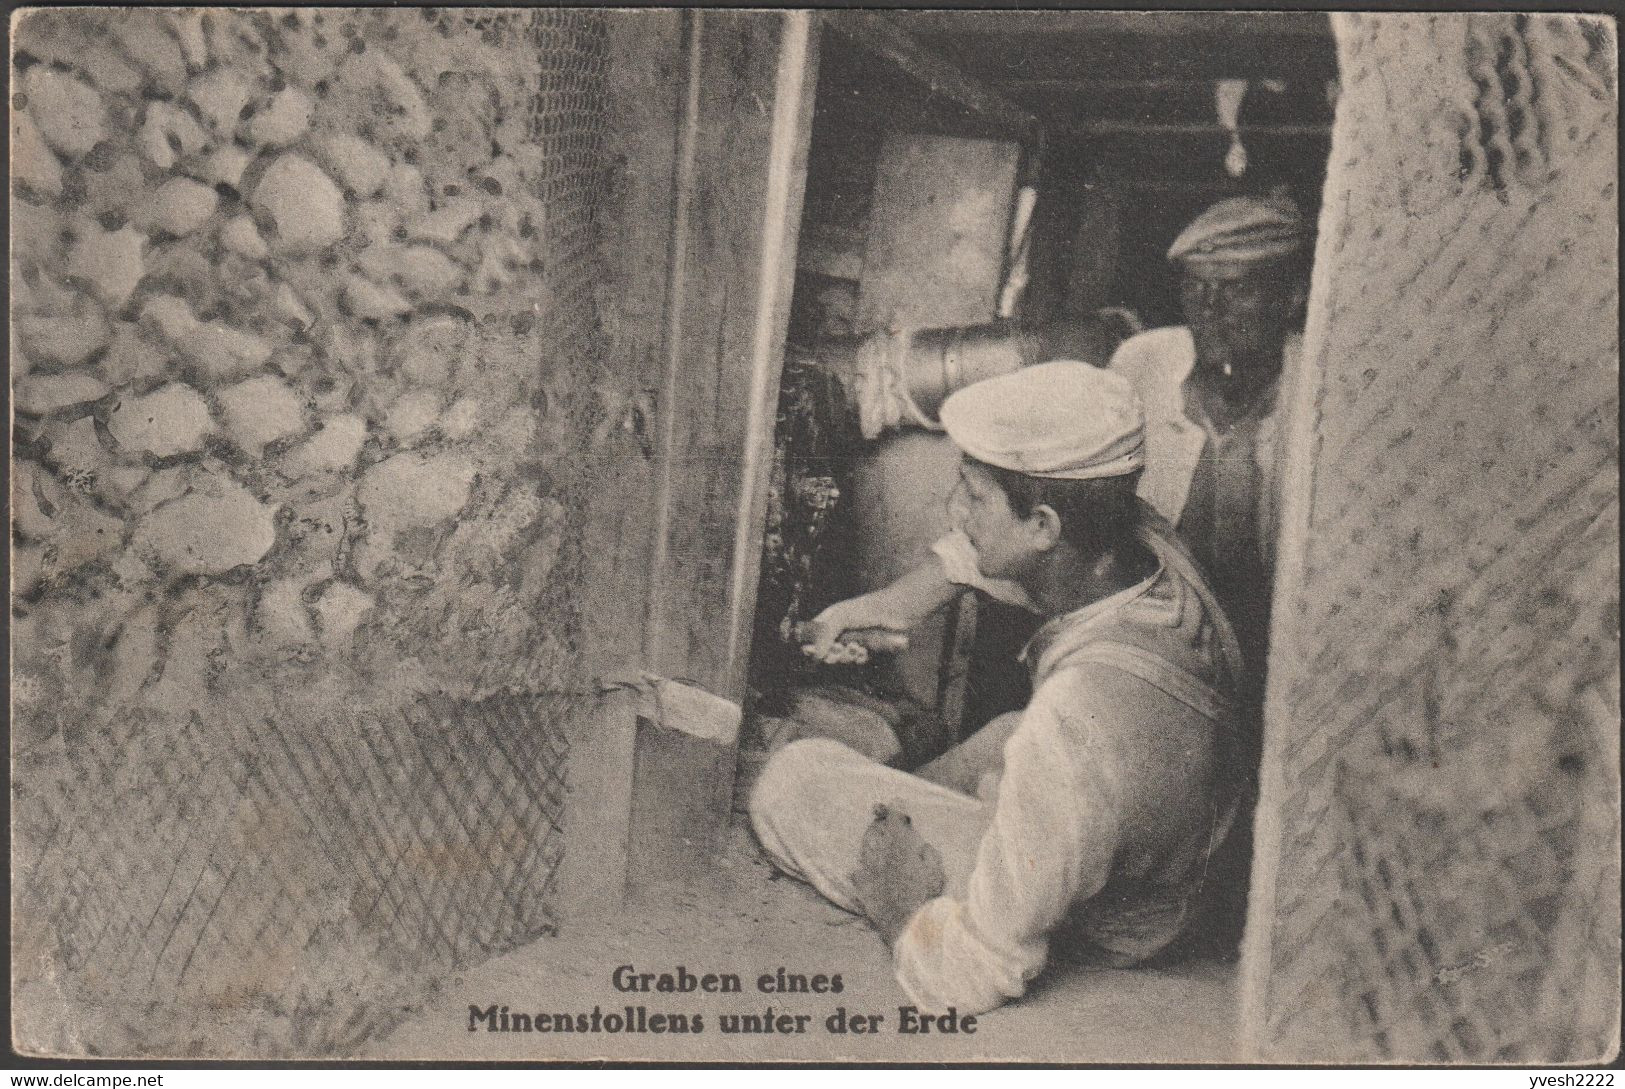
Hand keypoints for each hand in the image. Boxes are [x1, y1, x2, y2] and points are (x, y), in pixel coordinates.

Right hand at [798, 592, 911, 663]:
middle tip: (839, 649)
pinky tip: (865, 651)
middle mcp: (840, 630)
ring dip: (848, 655)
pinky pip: (857, 660)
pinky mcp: (866, 650)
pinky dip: (860, 657)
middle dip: (832, 653)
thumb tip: (815, 654)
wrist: (897, 613)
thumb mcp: (842, 616)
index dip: (811, 645)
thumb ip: (825, 633)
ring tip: (856, 647)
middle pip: (826, 651)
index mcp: (830, 618)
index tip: (810, 651)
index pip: (813, 636)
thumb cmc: (868, 608)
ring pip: (842, 657)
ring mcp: (853, 640)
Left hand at [850, 803, 945, 945]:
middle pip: (874, 833)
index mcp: (900, 849)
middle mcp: (881, 856)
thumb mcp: (937, 872)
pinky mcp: (863, 890)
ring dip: (869, 844)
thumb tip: (922, 848)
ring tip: (873, 841)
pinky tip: (861, 870)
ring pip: (864, 850)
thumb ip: (929, 855)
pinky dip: (860, 871)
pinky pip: (857, 874)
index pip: (894, 822)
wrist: (909, 928)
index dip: (895, 810)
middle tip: (880, 819)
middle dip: (878, 825)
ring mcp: (869, 873)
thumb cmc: (927, 899)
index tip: (895, 802)